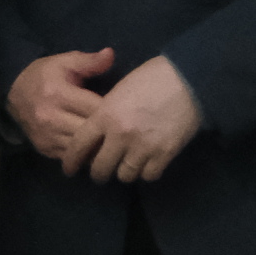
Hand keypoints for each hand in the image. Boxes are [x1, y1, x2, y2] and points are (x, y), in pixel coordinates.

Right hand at [7, 48, 117, 165]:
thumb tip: (111, 54)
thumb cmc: (44, 75)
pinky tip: (96, 150)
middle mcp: (51, 118)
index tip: (129, 112)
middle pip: (91, 132)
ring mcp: (47, 136)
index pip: (96, 109)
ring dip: (100, 148)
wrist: (12, 92)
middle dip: (110, 133)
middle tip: (127, 131)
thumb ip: (89, 61)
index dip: (115, 112)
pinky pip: (72, 158)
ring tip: (116, 143)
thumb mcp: (64, 62)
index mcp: (59, 94)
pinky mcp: (45, 148)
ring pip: (83, 150)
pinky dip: (86, 155)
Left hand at [81, 56, 203, 184]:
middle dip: (98, 173)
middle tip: (100, 172)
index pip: (79, 145)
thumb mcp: (118, 91)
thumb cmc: (150, 78)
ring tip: (126, 165)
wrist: (187, 79)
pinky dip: (146, 172)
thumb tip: (98, 133)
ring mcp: (143, 146)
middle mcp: (120, 135)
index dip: (71, 161)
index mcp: (104, 115)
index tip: (68, 169)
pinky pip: (148, 175)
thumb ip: (105, 113)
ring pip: (124, 175)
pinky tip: (146, 164)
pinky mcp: (165, 153)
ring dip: (124, 172)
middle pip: (100, 168)